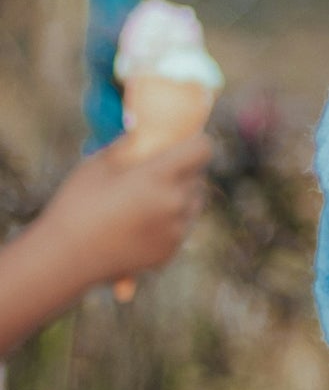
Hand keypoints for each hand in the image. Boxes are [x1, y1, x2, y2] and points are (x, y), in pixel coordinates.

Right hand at [0, 131, 212, 354]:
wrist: (65, 259)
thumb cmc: (77, 205)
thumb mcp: (98, 164)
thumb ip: (128, 144)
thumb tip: (145, 130)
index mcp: (158, 177)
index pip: (202, 149)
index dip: (194, 142)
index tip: (181, 144)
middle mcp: (174, 204)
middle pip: (198, 176)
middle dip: (184, 170)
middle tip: (158, 171)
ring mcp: (174, 231)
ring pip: (193, 203)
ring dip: (180, 195)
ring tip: (148, 197)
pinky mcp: (169, 252)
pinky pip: (181, 227)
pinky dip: (171, 221)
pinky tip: (141, 222)